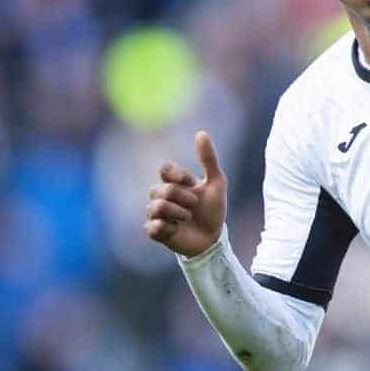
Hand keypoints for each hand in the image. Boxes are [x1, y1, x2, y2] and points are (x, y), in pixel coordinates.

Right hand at [144, 131, 227, 256]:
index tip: (192, 183)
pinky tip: (177, 229)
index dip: (178, 176)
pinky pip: (153, 226)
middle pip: (162, 189)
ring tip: (188, 218)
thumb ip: (208, 159)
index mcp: (174, 183)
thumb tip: (201, 132)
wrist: (213, 238)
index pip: (165, 169)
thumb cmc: (213, 210)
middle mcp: (161, 196)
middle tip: (194, 206)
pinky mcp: (154, 231)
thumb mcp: (217, 182)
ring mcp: (156, 214)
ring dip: (179, 213)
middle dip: (184, 197)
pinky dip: (169, 227)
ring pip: (156, 207)